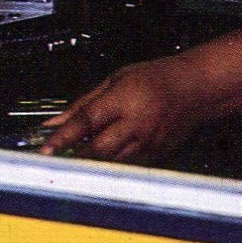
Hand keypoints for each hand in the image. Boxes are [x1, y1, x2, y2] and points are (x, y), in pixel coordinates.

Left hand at [39, 57, 203, 161]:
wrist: (196, 87)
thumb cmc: (158, 77)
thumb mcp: (117, 78)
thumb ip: (84, 102)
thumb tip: (55, 121)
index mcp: (125, 99)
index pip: (86, 121)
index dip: (62, 137)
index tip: (45, 149)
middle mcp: (137, 122)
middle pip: (97, 149)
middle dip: (74, 155)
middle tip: (57, 158)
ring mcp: (148, 141)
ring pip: (110, 163)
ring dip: (91, 163)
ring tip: (77, 158)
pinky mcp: (156, 154)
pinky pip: (126, 165)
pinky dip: (111, 163)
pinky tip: (105, 155)